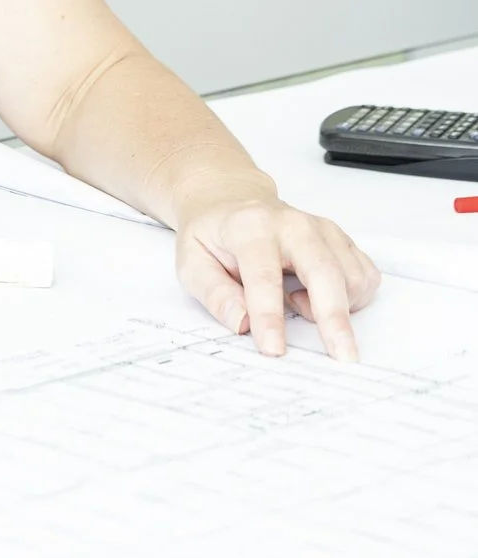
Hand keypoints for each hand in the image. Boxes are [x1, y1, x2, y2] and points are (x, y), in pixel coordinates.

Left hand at [175, 191, 380, 361]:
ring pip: (352, 277)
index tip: (274, 349)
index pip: (264, 277)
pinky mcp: (342, 240)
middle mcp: (293, 224)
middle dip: (334, 317)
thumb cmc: (212, 236)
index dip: (269, 316)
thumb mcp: (192, 262)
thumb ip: (214, 294)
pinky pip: (365, 276)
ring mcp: (323, 230)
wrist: (230, 201)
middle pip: (325, 272)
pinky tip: (318, 294)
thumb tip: (241, 324)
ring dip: (334, 307)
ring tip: (294, 300)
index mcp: (250, 228)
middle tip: (342, 356)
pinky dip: (351, 298)